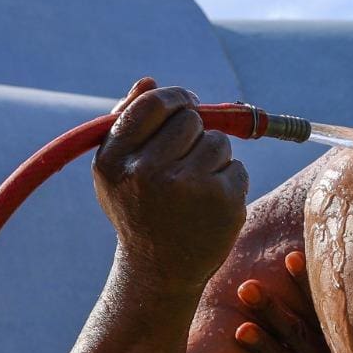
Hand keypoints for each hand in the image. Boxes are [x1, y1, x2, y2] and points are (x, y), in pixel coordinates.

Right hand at [94, 77, 249, 290]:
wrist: (158, 271)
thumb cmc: (137, 210)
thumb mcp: (117, 171)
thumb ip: (128, 122)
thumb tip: (148, 81)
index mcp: (116, 160)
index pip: (154, 103)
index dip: (176, 98)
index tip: (189, 106)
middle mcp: (148, 173)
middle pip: (191, 119)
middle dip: (195, 132)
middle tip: (186, 159)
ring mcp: (188, 188)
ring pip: (218, 142)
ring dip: (213, 158)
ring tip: (195, 188)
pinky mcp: (222, 202)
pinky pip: (236, 168)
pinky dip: (228, 182)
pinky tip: (208, 206)